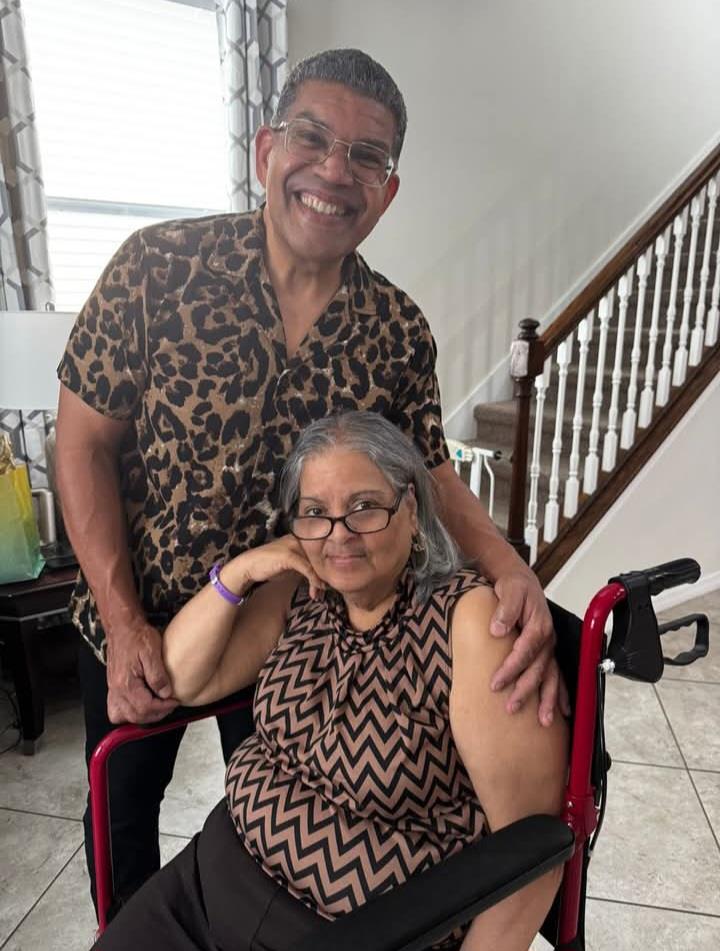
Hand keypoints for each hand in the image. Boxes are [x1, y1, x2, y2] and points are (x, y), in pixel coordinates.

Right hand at [106, 619, 178, 723]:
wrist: (122, 626)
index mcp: (126, 682)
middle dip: (155, 714)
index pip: (145, 707)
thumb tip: (165, 694)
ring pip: (123, 716)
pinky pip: (116, 709)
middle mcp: (116, 689)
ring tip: (156, 708)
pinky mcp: (113, 686)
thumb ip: (158, 676)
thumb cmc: (136, 635)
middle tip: (169, 705)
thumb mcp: (152, 652)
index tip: (174, 701)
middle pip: (135, 715)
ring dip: (142, 716)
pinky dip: (128, 713)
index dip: (163, 707)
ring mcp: (112, 689)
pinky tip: (140, 706)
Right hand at [224, 535, 324, 598]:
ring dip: (319, 580)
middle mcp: (298, 539)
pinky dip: (313, 580)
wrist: (249, 566)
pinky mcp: (289, 555)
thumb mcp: (291, 566)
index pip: (318, 553)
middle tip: (326, 590)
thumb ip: (305, 566)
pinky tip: (315, 589)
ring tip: (320, 592)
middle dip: (324, 575)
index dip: (325, 568)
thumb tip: (321, 577)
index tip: (327, 583)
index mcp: (300, 539)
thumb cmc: (269, 566)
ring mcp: (293, 546)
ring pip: (315, 563)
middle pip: (319, 557)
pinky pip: (307, 568)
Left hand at [489, 570, 570, 725]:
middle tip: (511, 707)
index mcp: (539, 625)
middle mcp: (548, 639)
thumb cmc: (515, 587)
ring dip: (548, 699)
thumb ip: (505, 609)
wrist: (522, 582)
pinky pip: (557, 675)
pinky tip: (562, 711)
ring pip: (551, 676)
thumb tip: (497, 630)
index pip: (525, 651)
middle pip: (538, 669)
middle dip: (526, 690)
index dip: (511, 668)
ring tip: (543, 721)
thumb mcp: (509, 590)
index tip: (495, 683)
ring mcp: (549, 647)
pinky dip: (561, 694)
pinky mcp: (547, 652)